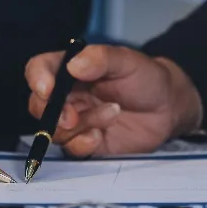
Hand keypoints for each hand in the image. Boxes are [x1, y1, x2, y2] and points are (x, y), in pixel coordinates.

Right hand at [25, 45, 202, 156]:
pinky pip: (71, 149)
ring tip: (112, 113)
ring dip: (81, 125)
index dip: (37, 79)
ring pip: (55, 130)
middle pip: (39, 106)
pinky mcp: (87, 142)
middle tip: (72, 115)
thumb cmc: (146, 79)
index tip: (47, 89)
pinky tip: (101, 135)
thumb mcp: (127, 60)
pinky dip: (83, 144)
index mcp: (70, 70)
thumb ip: (100, 58)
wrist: (168, 108)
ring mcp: (76, 121)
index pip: (40, 70)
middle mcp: (68, 96)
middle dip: (53, 113)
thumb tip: (74, 64)